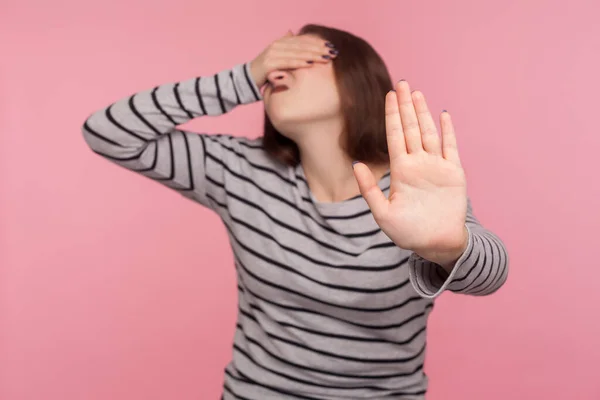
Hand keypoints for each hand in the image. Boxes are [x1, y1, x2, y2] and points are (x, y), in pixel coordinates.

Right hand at [249, 30, 336, 87]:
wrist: (248, 79)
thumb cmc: (267, 71)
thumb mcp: (280, 59)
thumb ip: (290, 50)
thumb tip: (296, 38)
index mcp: (281, 42)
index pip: (303, 40)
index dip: (317, 43)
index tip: (331, 47)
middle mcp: (277, 45)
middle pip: (302, 46)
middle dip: (318, 49)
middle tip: (333, 53)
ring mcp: (273, 53)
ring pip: (297, 53)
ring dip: (313, 55)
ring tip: (325, 58)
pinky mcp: (269, 63)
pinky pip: (288, 62)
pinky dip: (299, 63)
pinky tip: (310, 64)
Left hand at [353, 80, 467, 267]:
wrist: (437, 244)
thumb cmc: (408, 233)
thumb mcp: (382, 213)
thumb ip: (369, 189)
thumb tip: (356, 163)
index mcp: (400, 171)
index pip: (394, 137)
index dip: (392, 116)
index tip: (388, 96)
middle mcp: (417, 164)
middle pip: (411, 129)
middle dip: (405, 106)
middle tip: (401, 84)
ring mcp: (436, 166)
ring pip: (429, 132)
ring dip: (423, 113)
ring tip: (416, 93)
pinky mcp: (453, 172)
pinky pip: (451, 147)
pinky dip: (448, 131)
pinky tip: (443, 114)